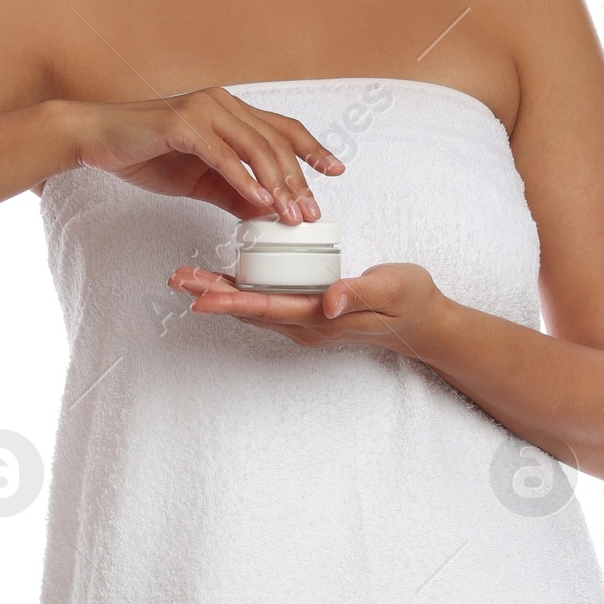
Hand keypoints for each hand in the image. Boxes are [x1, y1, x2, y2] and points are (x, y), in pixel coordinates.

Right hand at [70, 89, 342, 222]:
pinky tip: (259, 202)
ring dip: (277, 184)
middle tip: (310, 214)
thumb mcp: (199, 180)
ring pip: (254, 147)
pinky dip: (243, 180)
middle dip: (298, 180)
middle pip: (274, 141)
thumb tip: (266, 212)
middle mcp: (221, 103)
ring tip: (290, 215)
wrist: (96, 139)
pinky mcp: (181, 125)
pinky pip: (221, 156)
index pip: (281, 128)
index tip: (336, 171)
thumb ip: (233, 192)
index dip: (312, 149)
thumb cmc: (145, 154)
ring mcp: (202, 110)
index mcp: (229, 110)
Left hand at [168, 259, 443, 352]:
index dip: (230, 300)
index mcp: (321, 319)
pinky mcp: (309, 313)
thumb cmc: (411, 300)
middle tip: (178, 278)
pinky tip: (225, 280)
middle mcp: (307, 326)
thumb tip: (326, 301)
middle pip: (250, 311)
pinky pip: (268, 304)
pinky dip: (242, 292)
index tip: (199, 294)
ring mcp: (306, 322)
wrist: (425, 323)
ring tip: (188, 278)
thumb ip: (358, 293)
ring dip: (221, 293)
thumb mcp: (391, 289)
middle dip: (212, 295)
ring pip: (254, 308)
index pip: (267, 308)